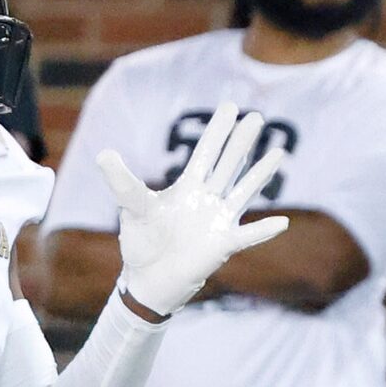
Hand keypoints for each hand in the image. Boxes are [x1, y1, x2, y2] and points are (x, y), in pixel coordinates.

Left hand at [95, 108, 289, 318]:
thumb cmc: (142, 242)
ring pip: (243, 191)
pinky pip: (247, 236)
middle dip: (241, 141)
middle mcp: (208, 199)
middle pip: (228, 164)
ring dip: (260, 174)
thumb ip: (122, 181)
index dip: (217, 130)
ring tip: (279, 153)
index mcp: (187, 187)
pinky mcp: (223, 244)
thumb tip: (103, 153)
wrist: (148, 279)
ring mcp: (218, 220)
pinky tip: (281, 222)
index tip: (230, 107)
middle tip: (256, 116)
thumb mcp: (131, 207)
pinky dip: (264, 231)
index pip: (206, 152)